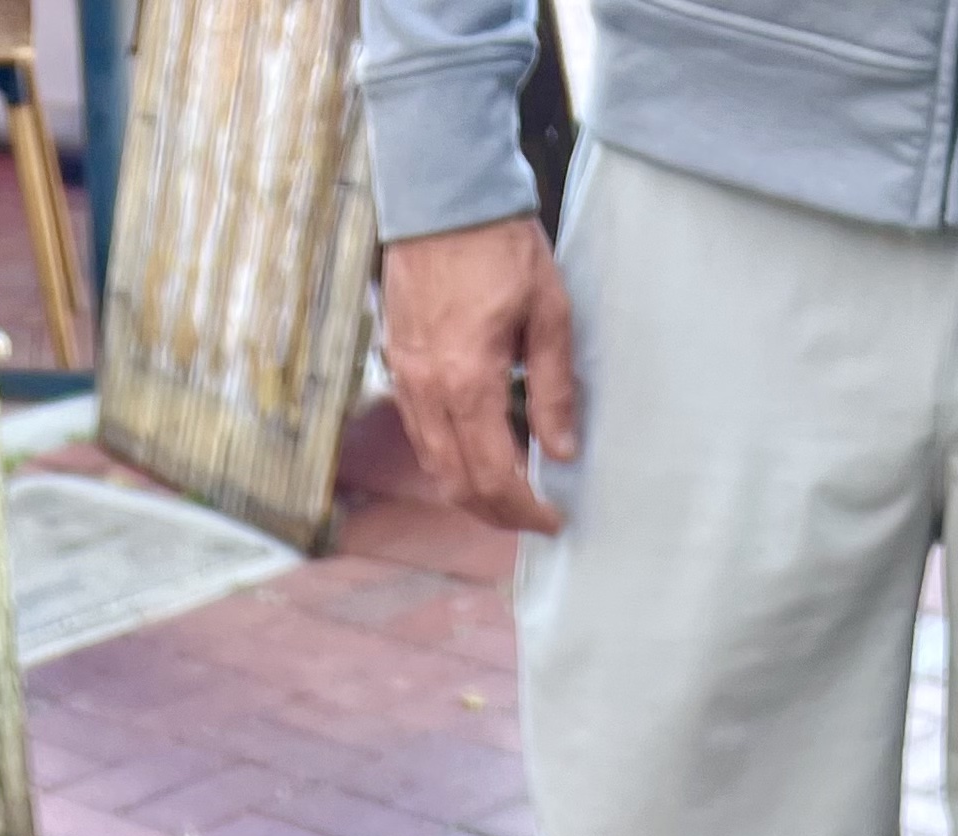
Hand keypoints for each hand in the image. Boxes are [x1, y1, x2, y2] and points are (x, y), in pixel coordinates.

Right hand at [382, 217, 577, 536]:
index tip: (552, 519)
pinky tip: (478, 451)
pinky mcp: (397, 365)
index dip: (525, 510)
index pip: (494, 476)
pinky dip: (450, 458)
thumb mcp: (549, 313)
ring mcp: (406, 380)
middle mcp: (429, 391)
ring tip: (509, 492)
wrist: (443, 195)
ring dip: (471, 491)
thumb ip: (554, 389)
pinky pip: (421, 434)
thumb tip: (561, 451)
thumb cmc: (501, 245)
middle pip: (458, 485)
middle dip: (497, 513)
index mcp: (469, 382)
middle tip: (533, 517)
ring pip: (435, 466)